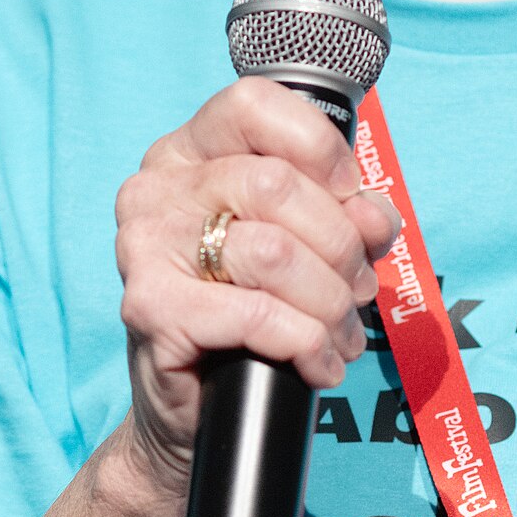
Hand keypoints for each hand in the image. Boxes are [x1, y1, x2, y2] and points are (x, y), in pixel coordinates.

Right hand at [113, 78, 401, 492]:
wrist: (191, 410)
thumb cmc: (249, 316)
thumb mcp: (308, 249)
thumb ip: (345, 218)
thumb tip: (373, 217)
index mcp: (188, 153)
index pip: (255, 105)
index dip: (321, 150)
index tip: (351, 200)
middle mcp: (155, 189)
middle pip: (277, 185)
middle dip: (340, 246)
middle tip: (358, 290)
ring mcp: (144, 246)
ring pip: (274, 252)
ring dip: (330, 303)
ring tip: (341, 334)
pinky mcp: (149, 308)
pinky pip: (255, 315)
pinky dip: (306, 343)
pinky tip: (318, 364)